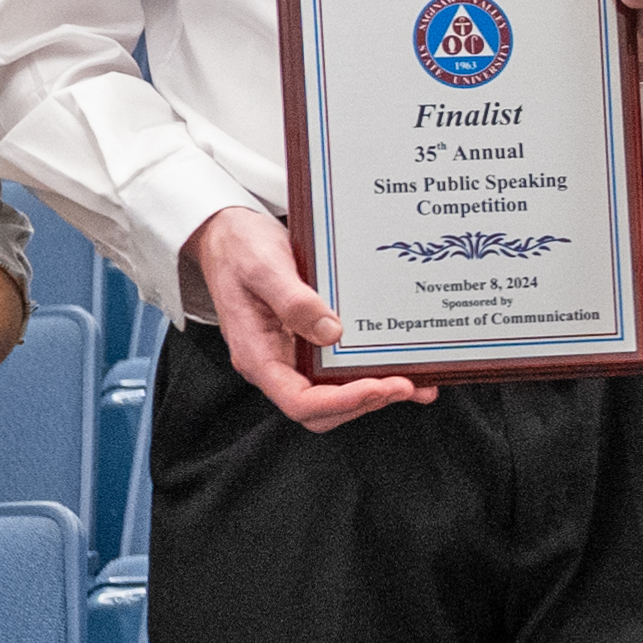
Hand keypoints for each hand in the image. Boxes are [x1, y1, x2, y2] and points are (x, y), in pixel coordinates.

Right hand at [188, 204, 431, 431]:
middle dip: (364, 402)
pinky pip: (339, 369)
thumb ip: (293, 300)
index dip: (342, 402)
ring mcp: (291, 356)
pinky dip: (372, 374)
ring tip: (415, 383)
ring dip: (374, 394)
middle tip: (405, 385)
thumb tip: (331, 332)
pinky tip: (404, 367)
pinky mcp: (307, 343)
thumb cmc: (239, 247)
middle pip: (320, 409)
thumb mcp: (263, 266)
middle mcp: (275, 364)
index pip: (299, 401)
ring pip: (334, 395)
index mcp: (257, 355)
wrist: (227, 233)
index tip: (378, 386)